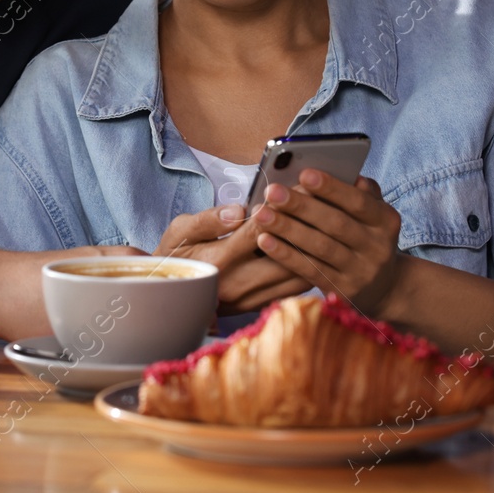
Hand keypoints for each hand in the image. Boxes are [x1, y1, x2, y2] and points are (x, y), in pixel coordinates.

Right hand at [155, 204, 314, 313]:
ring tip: (323, 223)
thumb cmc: (175, 256)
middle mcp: (239, 282)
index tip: (300, 186)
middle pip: (287, 253)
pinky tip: (314, 247)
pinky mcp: (259, 306)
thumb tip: (237, 211)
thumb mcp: (180, 231)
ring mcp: (251, 298)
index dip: (283, 205)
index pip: (261, 228)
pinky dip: (308, 266)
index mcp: (220, 258)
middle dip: (306, 225)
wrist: (170, 294)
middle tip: (323, 202)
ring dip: (312, 249)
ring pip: (297, 274)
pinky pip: (295, 289)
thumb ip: (208, 219)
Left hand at [250, 171, 405, 315]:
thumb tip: (347, 171)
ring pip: (320, 247)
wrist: (385, 287)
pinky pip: (310, 270)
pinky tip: (265, 240)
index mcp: (386, 221)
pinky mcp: (343, 292)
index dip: (331, 188)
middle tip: (271, 191)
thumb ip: (362, 192)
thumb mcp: (374, 214)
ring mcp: (361, 272)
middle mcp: (378, 247)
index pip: (358, 202)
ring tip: (261, 214)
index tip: (304, 173)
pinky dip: (286, 254)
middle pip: (335, 224)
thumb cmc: (367, 238)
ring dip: (288, 229)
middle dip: (301, 206)